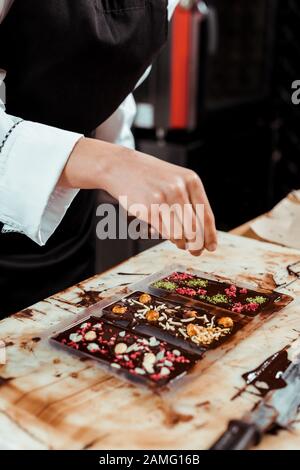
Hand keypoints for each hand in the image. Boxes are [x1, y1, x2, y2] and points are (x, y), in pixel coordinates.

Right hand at [60, 138, 216, 254]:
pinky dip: (167, 237)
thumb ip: (189, 202)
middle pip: (195, 227)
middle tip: (196, 252)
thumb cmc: (151, 177)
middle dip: (197, 244)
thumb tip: (201, 233)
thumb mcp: (176, 181)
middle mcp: (179, 189)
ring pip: (180, 233)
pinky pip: (163, 231)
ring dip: (181, 243)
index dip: (210, 235)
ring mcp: (162, 199)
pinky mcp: (147, 209)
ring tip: (180, 243)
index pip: (206, 214)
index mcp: (191, 181)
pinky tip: (166, 233)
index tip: (211, 247)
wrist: (122, 167)